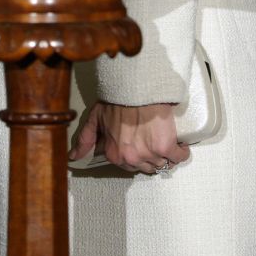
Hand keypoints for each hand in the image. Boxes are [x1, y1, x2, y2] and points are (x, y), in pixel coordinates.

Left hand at [68, 101, 188, 174]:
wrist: (135, 89)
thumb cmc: (116, 100)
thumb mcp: (95, 118)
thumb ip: (85, 139)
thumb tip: (74, 156)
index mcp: (114, 154)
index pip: (128, 165)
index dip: (135, 155)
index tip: (140, 146)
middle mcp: (131, 158)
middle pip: (146, 166)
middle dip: (149, 157)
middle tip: (152, 143)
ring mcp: (149, 154)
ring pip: (161, 163)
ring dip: (165, 156)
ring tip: (166, 143)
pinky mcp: (166, 147)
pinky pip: (178, 157)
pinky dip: (181, 153)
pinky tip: (180, 145)